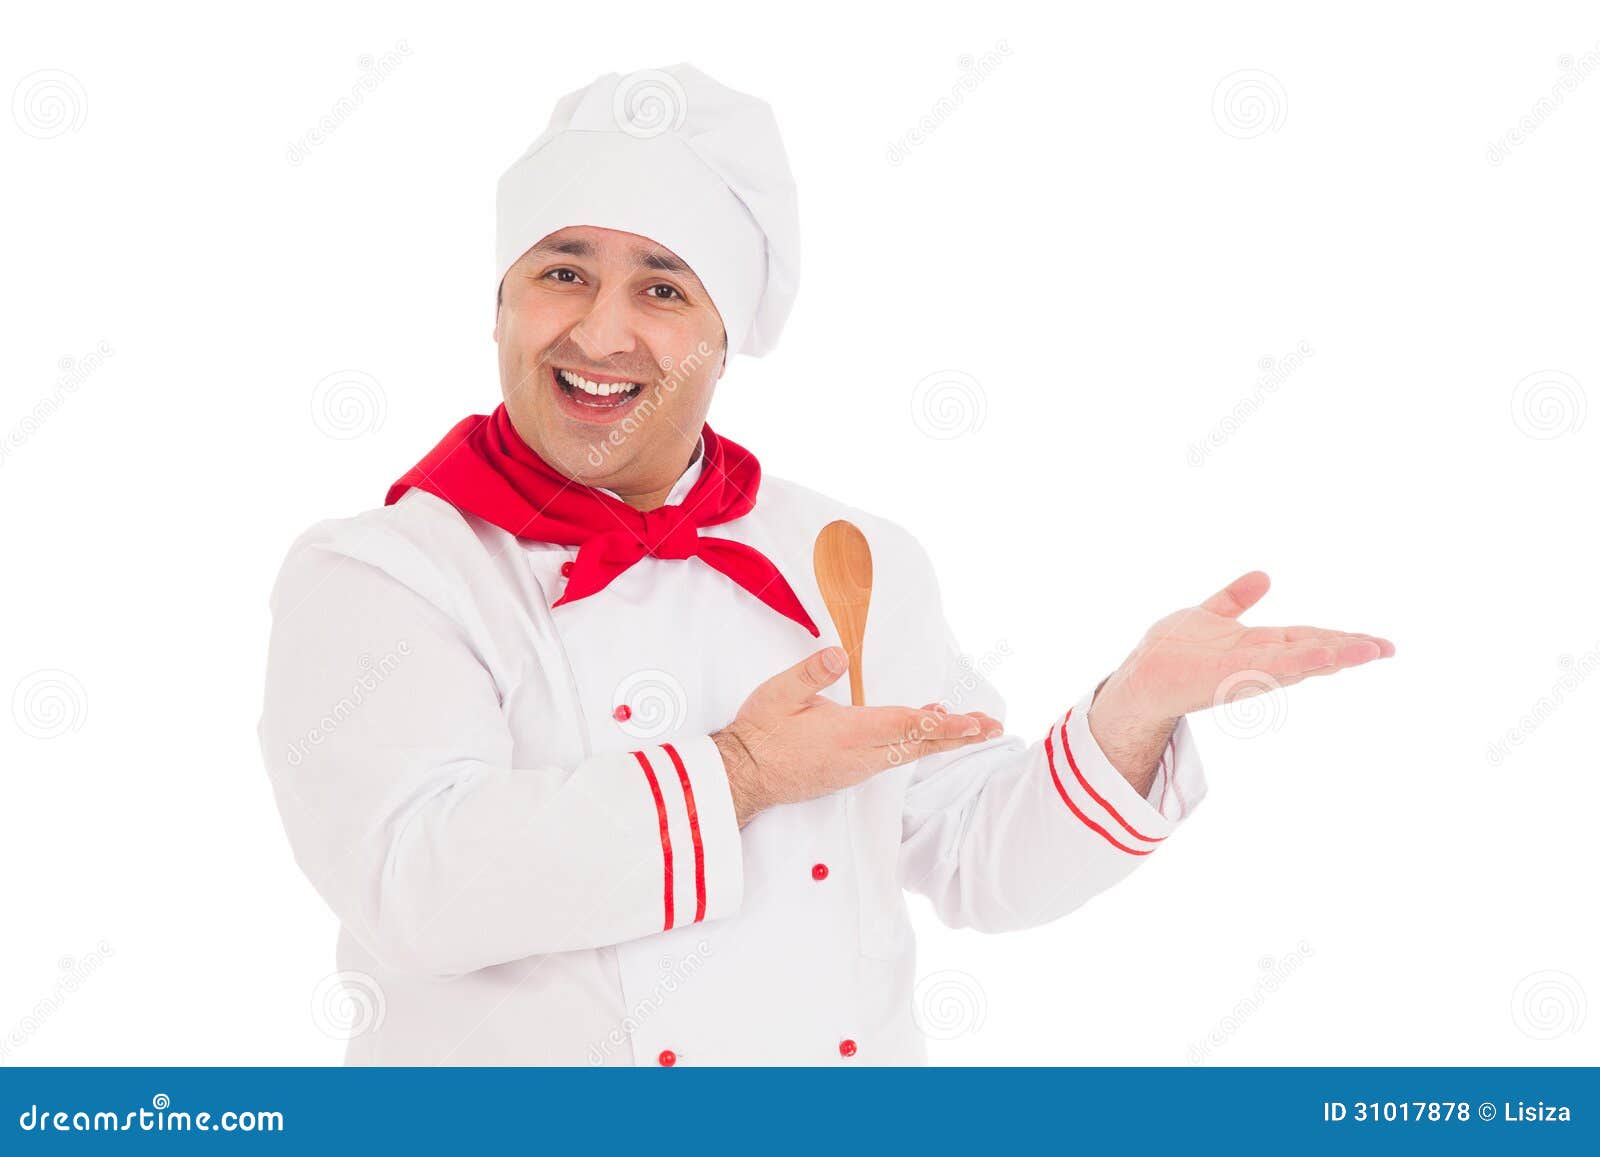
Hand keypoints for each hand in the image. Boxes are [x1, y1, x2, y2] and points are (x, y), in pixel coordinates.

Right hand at [712, 647, 1001, 826]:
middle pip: (917, 744)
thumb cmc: (759, 733)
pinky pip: (892, 755)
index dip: (941, 724)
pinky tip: (924, 726)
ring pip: (907, 751)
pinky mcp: (849, 772)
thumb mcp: (778, 694)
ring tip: (970, 725)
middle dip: (957, 735)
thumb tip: (838, 653)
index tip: (971, 723)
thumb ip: (810, 674)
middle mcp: (859, 755)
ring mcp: (856, 767)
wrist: (743, 776)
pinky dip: (915, 742)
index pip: (903, 726)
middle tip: (992, 727)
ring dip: (940, 738)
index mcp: (846, 733)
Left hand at [1092, 570, 1394, 731]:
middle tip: (1389, 648)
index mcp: (1260, 646)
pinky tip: (1324, 656)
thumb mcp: (1210, 615)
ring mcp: (1249, 670)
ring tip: (1371, 650)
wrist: (1141, 676)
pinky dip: (1298, 661)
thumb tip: (1264, 575)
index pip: (1309, 638)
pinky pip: (1271, 666)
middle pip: (1314, 651)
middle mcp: (1261, 661)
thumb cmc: (1173, 651)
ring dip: (1335, 655)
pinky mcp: (1232, 674)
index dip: (1342, 637)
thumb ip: (1236, 599)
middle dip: (1351, 650)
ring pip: (1301, 660)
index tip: (1378, 641)